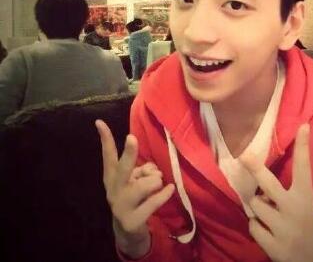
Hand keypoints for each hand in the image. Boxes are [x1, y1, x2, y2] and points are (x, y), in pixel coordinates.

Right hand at [96, 120, 174, 258]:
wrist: (128, 232)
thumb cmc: (134, 197)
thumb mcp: (134, 181)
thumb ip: (141, 170)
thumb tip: (153, 171)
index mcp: (112, 177)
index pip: (108, 155)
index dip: (105, 139)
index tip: (99, 122)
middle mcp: (114, 190)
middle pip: (123, 168)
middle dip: (128, 153)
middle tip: (132, 138)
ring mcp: (121, 206)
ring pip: (145, 184)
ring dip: (155, 181)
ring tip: (157, 185)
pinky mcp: (132, 220)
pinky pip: (153, 202)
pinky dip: (164, 194)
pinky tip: (169, 189)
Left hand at [239, 124, 312, 261]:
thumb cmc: (308, 225)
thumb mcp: (305, 203)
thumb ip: (289, 190)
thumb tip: (259, 174)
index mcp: (305, 196)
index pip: (304, 167)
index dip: (303, 146)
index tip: (303, 126)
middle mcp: (294, 210)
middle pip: (269, 183)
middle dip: (256, 169)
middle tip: (245, 155)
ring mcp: (283, 228)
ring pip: (256, 205)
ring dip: (257, 206)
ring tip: (268, 212)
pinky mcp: (274, 247)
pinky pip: (253, 226)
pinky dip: (256, 226)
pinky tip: (267, 230)